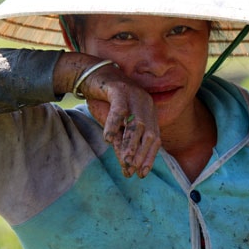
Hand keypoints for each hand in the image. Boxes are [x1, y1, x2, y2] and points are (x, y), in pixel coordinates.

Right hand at [81, 64, 161, 178]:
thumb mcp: (116, 125)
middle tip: (133, 170)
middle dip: (142, 154)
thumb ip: (122, 143)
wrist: (93, 75)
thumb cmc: (105, 102)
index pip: (155, 138)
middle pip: (149, 133)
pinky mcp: (119, 89)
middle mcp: (145, 103)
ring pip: (136, 123)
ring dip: (131, 144)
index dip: (150, 156)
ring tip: (126, 160)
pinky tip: (108, 139)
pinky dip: (114, 125)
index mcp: (149, 111)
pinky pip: (119, 110)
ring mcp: (134, 95)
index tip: (142, 173)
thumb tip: (127, 167)